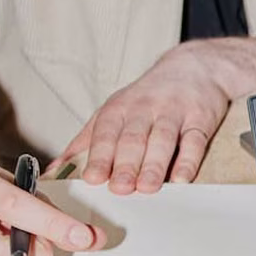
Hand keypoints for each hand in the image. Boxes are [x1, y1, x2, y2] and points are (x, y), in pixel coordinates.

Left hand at [54, 42, 231, 194]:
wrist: (194, 67)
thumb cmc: (148, 98)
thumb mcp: (113, 111)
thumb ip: (85, 141)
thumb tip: (55, 170)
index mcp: (119, 108)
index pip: (106, 133)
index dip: (99, 156)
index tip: (92, 178)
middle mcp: (145, 108)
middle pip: (133, 138)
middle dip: (125, 164)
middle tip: (119, 188)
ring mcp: (174, 112)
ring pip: (162, 140)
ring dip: (154, 165)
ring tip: (147, 188)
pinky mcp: (200, 119)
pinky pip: (194, 141)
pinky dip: (188, 160)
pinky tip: (181, 178)